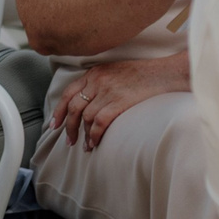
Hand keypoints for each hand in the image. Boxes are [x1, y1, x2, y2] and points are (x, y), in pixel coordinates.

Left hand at [50, 54, 190, 150]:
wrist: (163, 73)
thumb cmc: (142, 74)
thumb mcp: (114, 71)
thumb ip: (100, 82)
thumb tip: (88, 102)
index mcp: (94, 73)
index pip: (68, 93)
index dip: (59, 111)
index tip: (54, 124)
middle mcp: (97, 81)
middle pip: (73, 107)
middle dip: (68, 127)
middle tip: (69, 141)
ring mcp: (107, 91)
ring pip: (85, 117)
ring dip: (82, 135)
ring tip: (85, 147)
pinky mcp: (118, 102)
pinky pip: (99, 122)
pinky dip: (94, 135)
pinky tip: (95, 143)